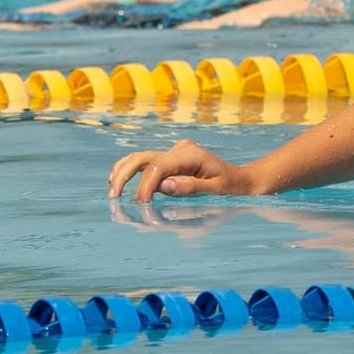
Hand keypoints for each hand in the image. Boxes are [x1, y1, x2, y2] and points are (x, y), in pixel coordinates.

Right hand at [108, 139, 253, 200]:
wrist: (242, 180)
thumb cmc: (231, 188)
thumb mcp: (216, 190)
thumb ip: (190, 187)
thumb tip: (163, 185)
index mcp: (191, 155)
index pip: (158, 167)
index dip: (145, 186)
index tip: (141, 205)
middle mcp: (180, 149)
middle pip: (143, 158)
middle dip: (125, 176)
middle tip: (113, 198)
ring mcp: (174, 152)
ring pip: (140, 157)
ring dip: (122, 172)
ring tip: (111, 191)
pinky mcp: (171, 158)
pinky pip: (145, 162)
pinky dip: (130, 170)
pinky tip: (117, 180)